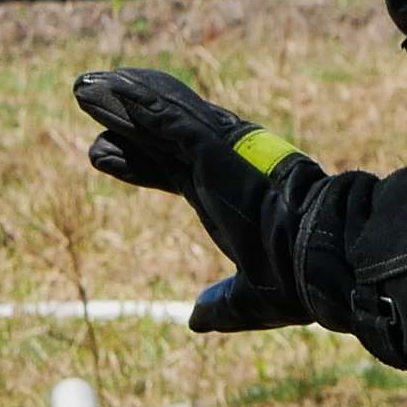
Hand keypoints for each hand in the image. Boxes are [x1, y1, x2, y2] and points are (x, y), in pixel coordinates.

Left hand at [76, 66, 305, 283]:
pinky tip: (109, 89)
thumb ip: (222, 305)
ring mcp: (219, 152)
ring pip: (160, 117)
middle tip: (85, 98)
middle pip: (159, 136)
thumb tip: (197, 320)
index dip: (134, 163)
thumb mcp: (249, 300)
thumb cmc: (297, 279)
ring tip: (82, 86)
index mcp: (227, 196)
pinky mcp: (218, 146)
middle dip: (122, 120)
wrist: (324, 260)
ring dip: (121, 99)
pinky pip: (168, 119)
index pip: (170, 171)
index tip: (99, 153)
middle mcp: (222, 166)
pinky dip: (138, 104)